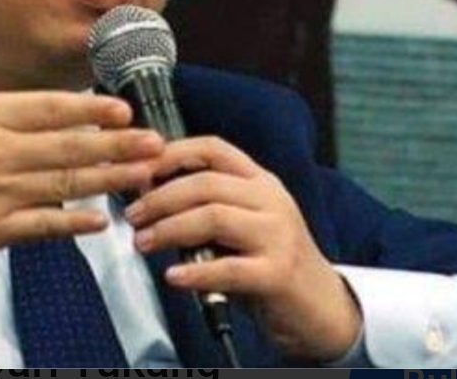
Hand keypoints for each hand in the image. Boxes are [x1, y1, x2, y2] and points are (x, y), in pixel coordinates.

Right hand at [0, 0, 163, 263]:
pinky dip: (72, 223)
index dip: (87, 109)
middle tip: (155, 143)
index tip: (121, 108)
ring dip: (107, 180)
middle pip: (66, 148)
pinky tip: (100, 220)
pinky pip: (40, 226)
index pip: (46, 109)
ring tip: (143, 175)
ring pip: (62, 186)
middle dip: (115, 145)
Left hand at [124, 136, 361, 362]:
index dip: (172, 153)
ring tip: (144, 242)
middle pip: (206, 182)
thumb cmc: (269, 261)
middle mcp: (271, 200)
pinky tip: (174, 277)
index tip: (138, 167)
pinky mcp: (278, 273)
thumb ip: (207, 204)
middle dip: (160, 197)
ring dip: (170, 228)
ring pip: (214, 217)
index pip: (213, 149)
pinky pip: (229, 268)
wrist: (322, 307)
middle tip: (134, 215)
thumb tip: (147, 193)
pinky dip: (196, 272)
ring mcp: (278, 235)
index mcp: (260, 181)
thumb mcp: (244, 221)